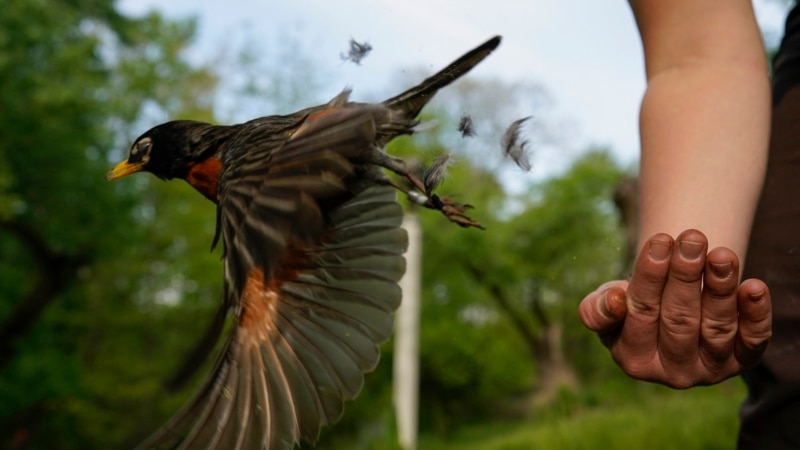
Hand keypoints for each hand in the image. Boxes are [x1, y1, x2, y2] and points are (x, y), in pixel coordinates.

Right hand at [579, 229, 771, 387]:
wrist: (670, 311)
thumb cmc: (633, 303)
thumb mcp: (606, 304)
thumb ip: (597, 309)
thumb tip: (614, 301)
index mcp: (634, 360)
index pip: (641, 315)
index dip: (650, 277)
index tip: (660, 240)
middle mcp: (672, 373)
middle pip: (679, 321)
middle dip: (686, 276)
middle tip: (692, 238)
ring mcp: (709, 369)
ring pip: (716, 328)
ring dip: (720, 289)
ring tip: (721, 254)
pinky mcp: (742, 362)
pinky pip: (753, 341)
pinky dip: (756, 314)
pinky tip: (753, 286)